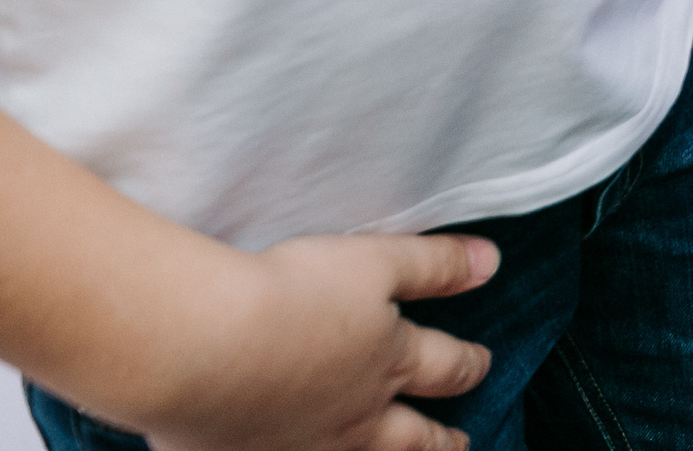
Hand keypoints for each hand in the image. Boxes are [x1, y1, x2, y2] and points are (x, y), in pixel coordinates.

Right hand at [138, 234, 497, 450]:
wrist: (201, 348)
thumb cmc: (290, 296)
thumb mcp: (375, 262)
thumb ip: (434, 265)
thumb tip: (491, 263)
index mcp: (389, 363)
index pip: (448, 367)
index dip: (469, 365)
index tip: (482, 365)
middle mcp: (354, 418)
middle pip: (414, 437)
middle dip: (442, 440)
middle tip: (461, 444)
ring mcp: (302, 448)